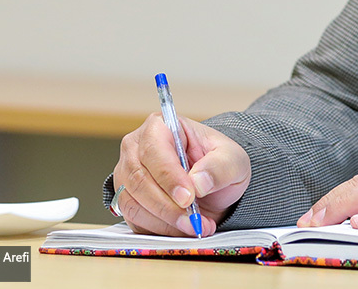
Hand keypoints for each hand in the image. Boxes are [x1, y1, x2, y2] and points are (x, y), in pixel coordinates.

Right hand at [112, 114, 250, 236]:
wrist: (214, 183)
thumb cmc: (219, 162)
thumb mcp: (232, 159)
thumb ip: (219, 167)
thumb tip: (198, 182)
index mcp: (160, 127)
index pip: (154, 151)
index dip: (169, 177)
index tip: (189, 197)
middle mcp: (135, 148)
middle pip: (139, 180)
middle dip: (168, 206)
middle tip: (194, 221)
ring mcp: (127, 175)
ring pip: (133, 204)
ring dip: (165, 222)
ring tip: (195, 226)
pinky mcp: (126, 200)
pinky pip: (134, 221)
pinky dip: (159, 230)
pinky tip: (183, 229)